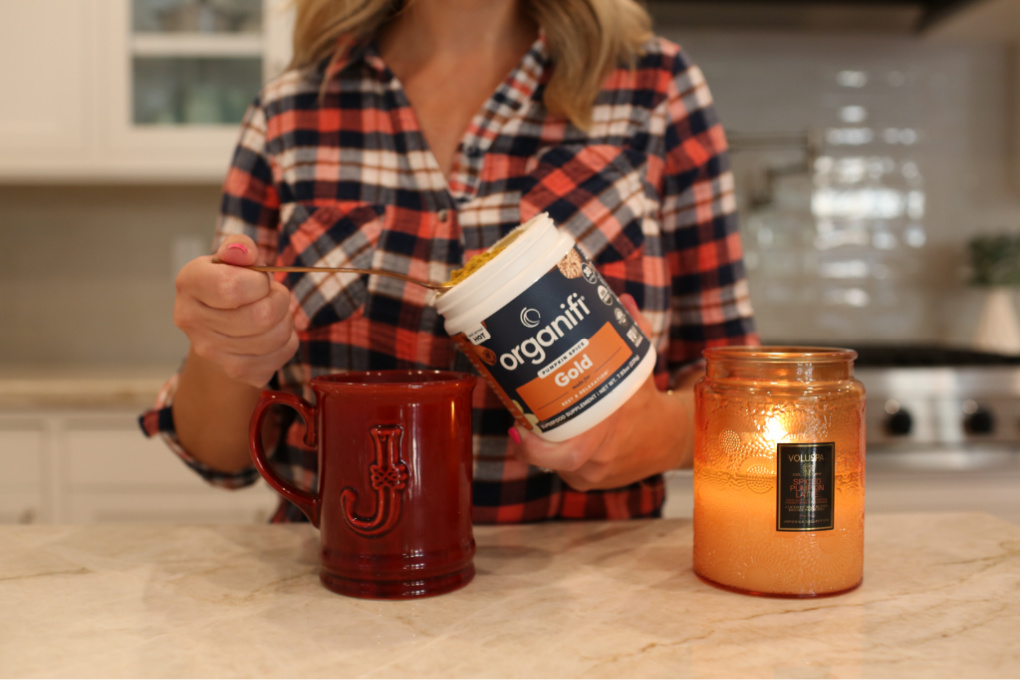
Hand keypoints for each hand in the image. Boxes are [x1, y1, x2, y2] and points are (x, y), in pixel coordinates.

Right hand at [174, 236, 298, 387]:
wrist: (219, 327)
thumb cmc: (230, 284)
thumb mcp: (233, 257)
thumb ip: (240, 246)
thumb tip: (243, 252)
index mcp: (189, 284)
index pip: (231, 288)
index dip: (258, 282)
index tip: (260, 280)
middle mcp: (192, 321)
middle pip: (261, 316)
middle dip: (279, 300)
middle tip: (272, 295)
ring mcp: (213, 352)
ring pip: (276, 336)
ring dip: (285, 319)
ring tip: (272, 311)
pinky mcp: (238, 371)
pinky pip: (283, 354)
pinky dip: (286, 340)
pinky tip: (271, 332)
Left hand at [507, 295, 694, 490]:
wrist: (669, 440)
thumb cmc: (647, 403)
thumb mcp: (641, 368)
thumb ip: (632, 333)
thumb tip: (622, 301)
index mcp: (609, 437)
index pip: (565, 456)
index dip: (534, 448)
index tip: (515, 427)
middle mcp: (598, 461)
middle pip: (548, 460)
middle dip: (525, 442)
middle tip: (513, 419)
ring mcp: (592, 476)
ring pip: (551, 464)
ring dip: (536, 444)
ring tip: (524, 419)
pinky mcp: (586, 482)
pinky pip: (559, 469)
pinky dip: (550, 452)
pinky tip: (540, 432)